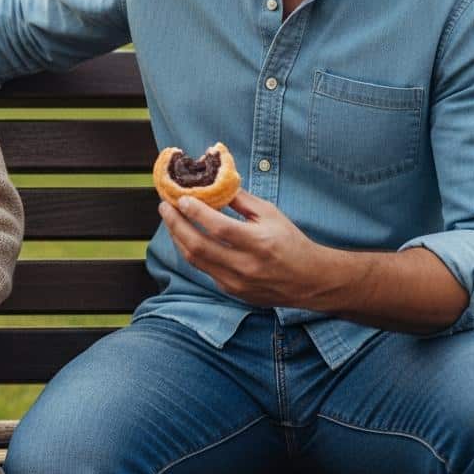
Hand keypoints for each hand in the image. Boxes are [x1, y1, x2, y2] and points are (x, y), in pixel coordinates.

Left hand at [159, 189, 338, 309]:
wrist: (310, 281)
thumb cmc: (290, 241)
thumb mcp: (270, 214)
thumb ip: (240, 199)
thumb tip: (213, 182)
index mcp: (259, 244)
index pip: (219, 227)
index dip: (196, 212)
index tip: (180, 198)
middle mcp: (246, 267)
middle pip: (199, 246)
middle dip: (176, 224)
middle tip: (164, 206)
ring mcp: (237, 283)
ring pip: (195, 260)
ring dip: (178, 237)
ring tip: (170, 218)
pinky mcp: (232, 292)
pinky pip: (204, 269)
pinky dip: (191, 251)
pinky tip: (185, 236)